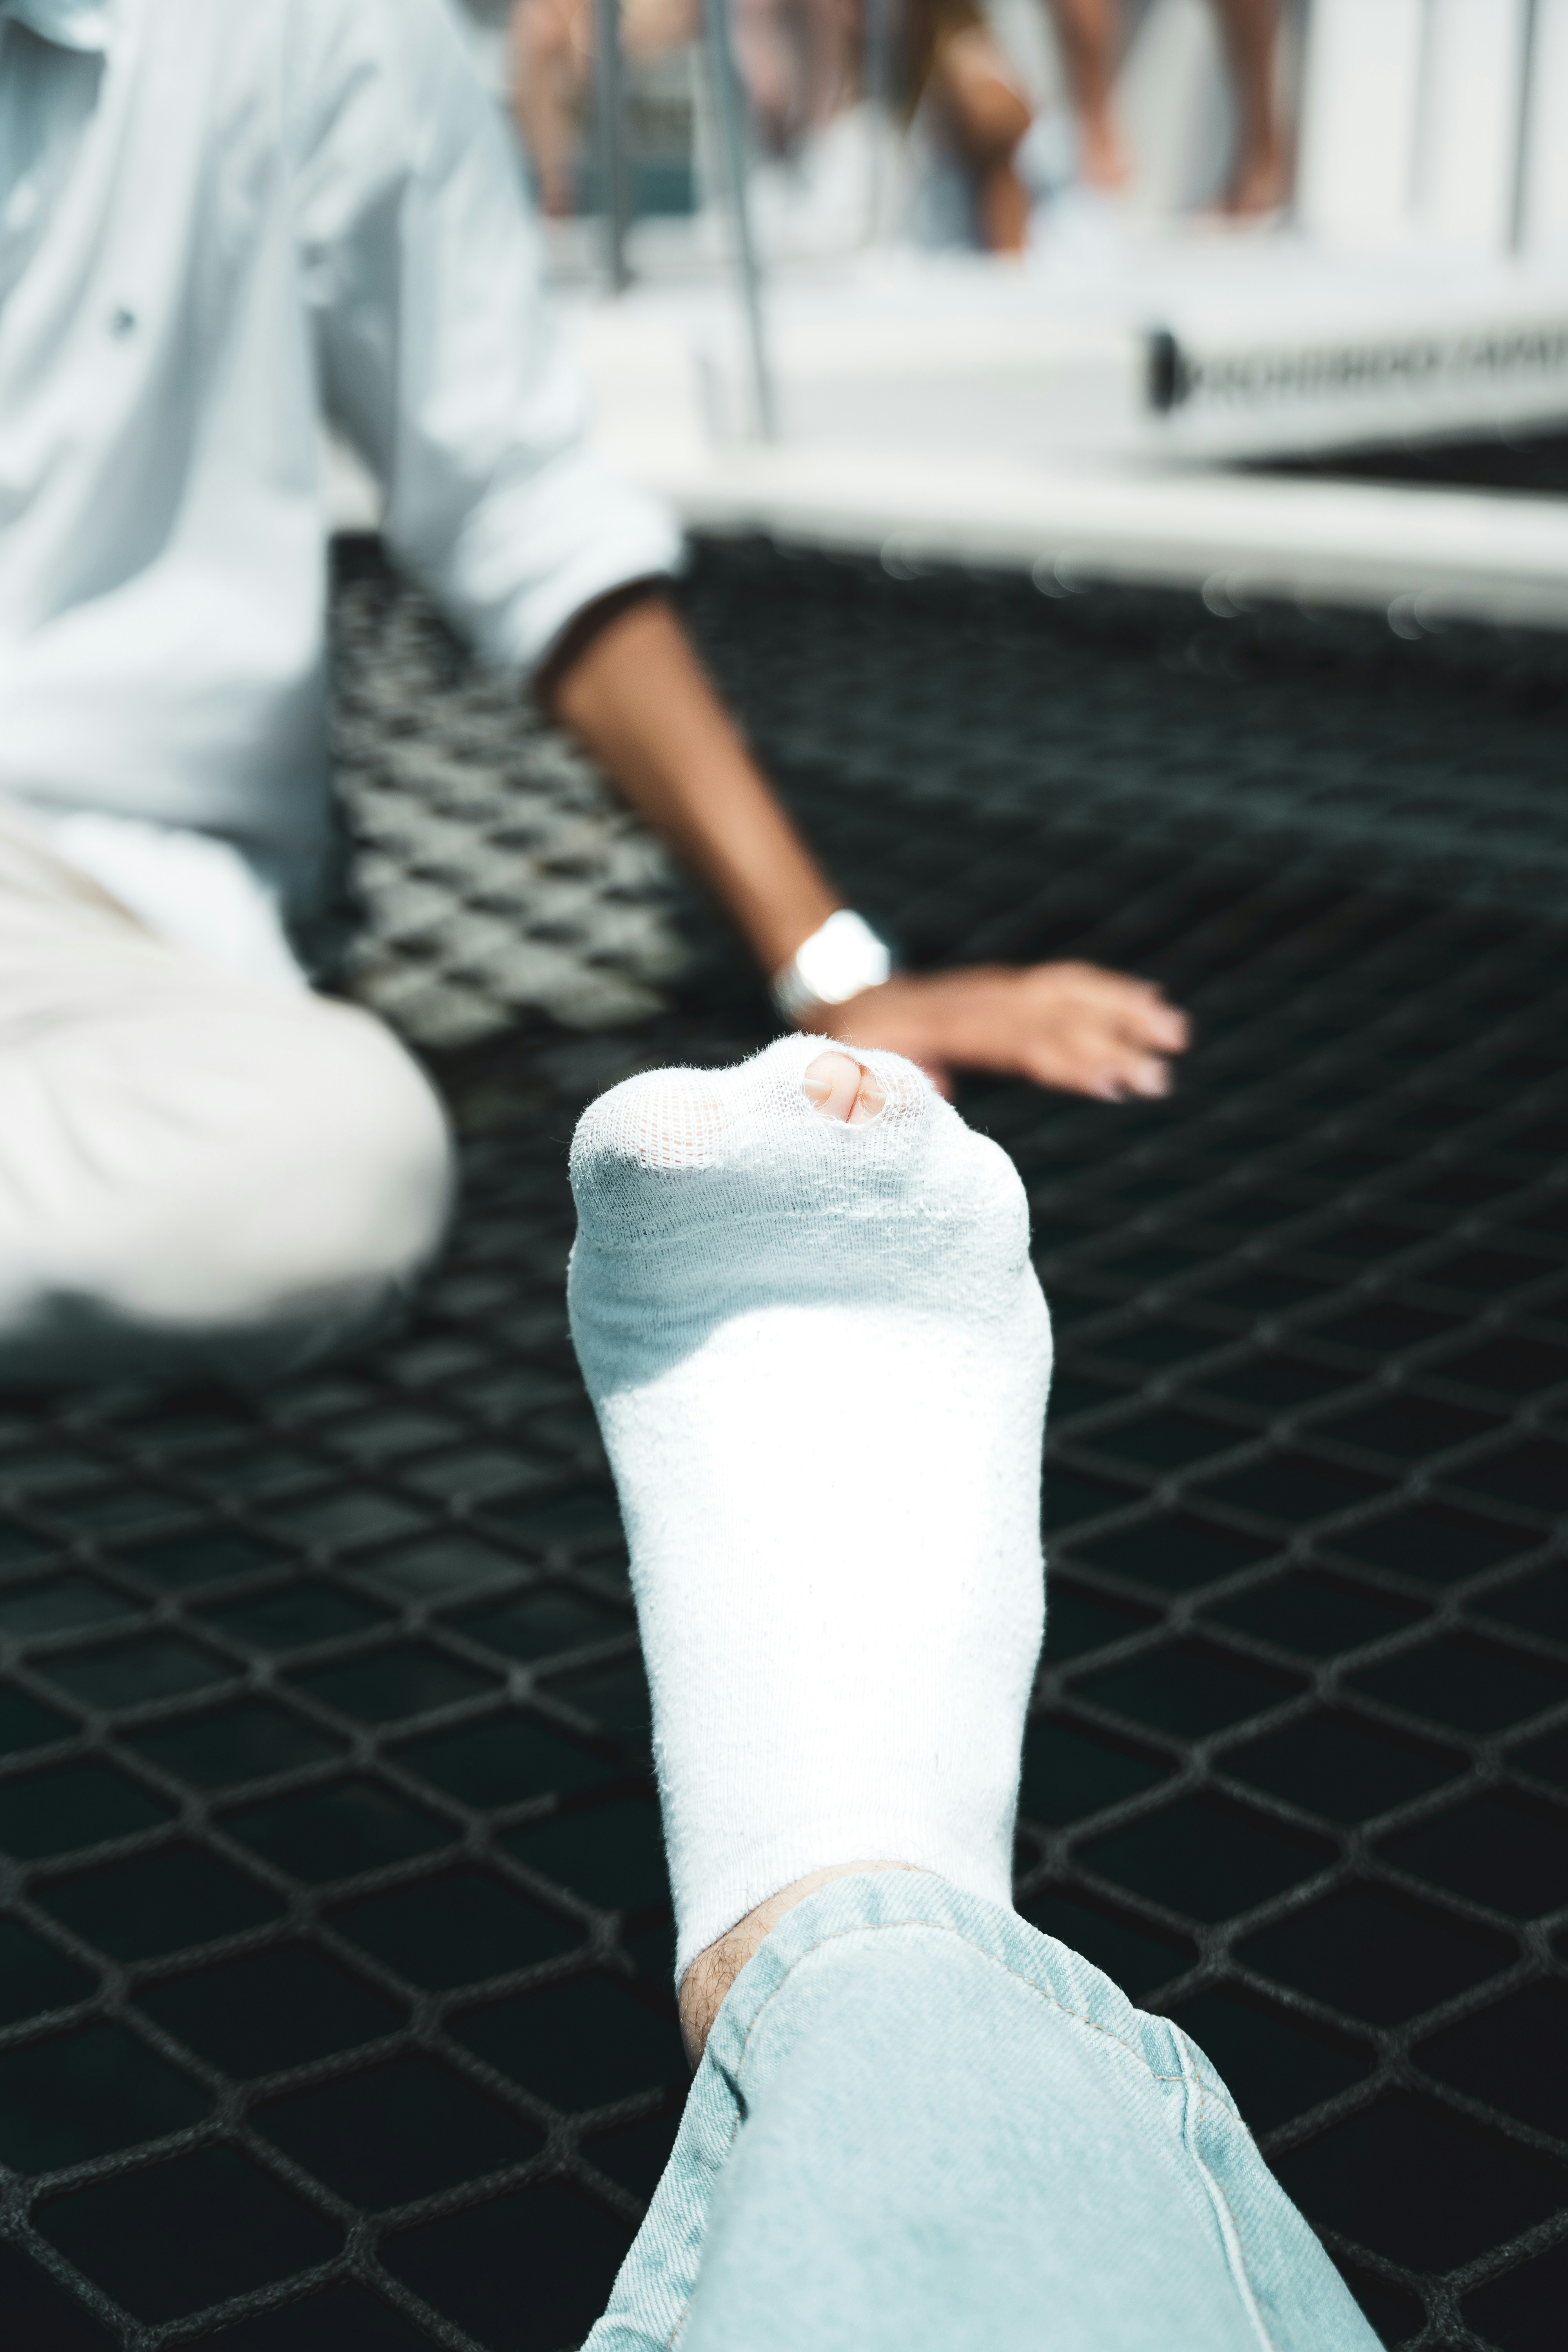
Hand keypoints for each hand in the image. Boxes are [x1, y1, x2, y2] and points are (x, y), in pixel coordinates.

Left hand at [821, 963, 1189, 1100]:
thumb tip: (934, 1084)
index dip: (1066, 1059)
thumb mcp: (850, 1067)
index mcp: (943, 1024)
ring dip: (1124, 1008)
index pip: (1017, 1040)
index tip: (1109, 1081)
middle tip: (1160, 1076)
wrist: (848, 1000)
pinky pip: (1064, 984)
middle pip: (1055, 1016)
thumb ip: (882, 1079)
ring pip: (1069, 991)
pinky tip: (1149, 1003)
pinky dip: (1108, 990)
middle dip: (1111, 1043)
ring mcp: (998, 989)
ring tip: (1175, 1032)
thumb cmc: (851, 1047)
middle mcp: (980, 999)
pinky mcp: (1010, 990)